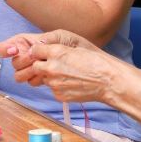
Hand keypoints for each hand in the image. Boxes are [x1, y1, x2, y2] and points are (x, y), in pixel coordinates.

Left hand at [0, 30, 116, 102]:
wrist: (107, 80)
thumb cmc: (95, 61)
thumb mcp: (75, 46)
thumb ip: (56, 48)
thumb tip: (41, 49)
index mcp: (56, 51)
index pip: (34, 50)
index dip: (38, 52)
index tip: (41, 54)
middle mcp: (51, 67)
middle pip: (33, 66)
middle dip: (37, 66)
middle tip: (48, 66)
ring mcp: (54, 83)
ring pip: (42, 79)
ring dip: (48, 77)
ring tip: (64, 75)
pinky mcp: (58, 95)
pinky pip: (52, 89)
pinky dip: (58, 86)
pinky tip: (71, 83)